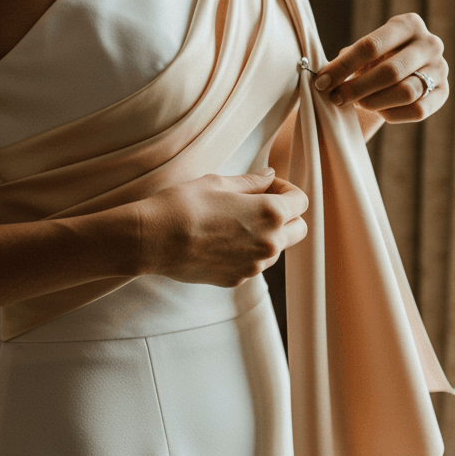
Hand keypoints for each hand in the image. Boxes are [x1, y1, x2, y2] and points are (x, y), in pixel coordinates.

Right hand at [137, 169, 308, 287]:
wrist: (153, 240)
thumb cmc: (183, 205)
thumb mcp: (218, 183)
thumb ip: (252, 182)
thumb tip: (269, 176)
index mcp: (270, 214)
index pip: (301, 201)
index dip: (286, 189)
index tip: (266, 187)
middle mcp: (269, 244)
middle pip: (299, 230)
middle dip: (286, 216)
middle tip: (258, 204)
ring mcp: (254, 265)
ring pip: (276, 249)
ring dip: (267, 235)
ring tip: (235, 223)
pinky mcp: (237, 279)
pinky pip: (253, 263)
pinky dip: (246, 251)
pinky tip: (219, 240)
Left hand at [312, 12, 448, 123]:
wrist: (402, 75)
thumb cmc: (375, 61)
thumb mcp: (363, 53)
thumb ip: (346, 61)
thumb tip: (323, 77)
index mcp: (408, 24)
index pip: (371, 46)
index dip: (342, 67)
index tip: (321, 82)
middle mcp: (430, 43)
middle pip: (390, 71)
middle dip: (357, 88)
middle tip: (336, 98)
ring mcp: (440, 68)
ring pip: (405, 92)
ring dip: (374, 102)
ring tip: (359, 102)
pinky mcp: (443, 93)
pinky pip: (417, 110)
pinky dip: (392, 114)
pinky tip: (379, 111)